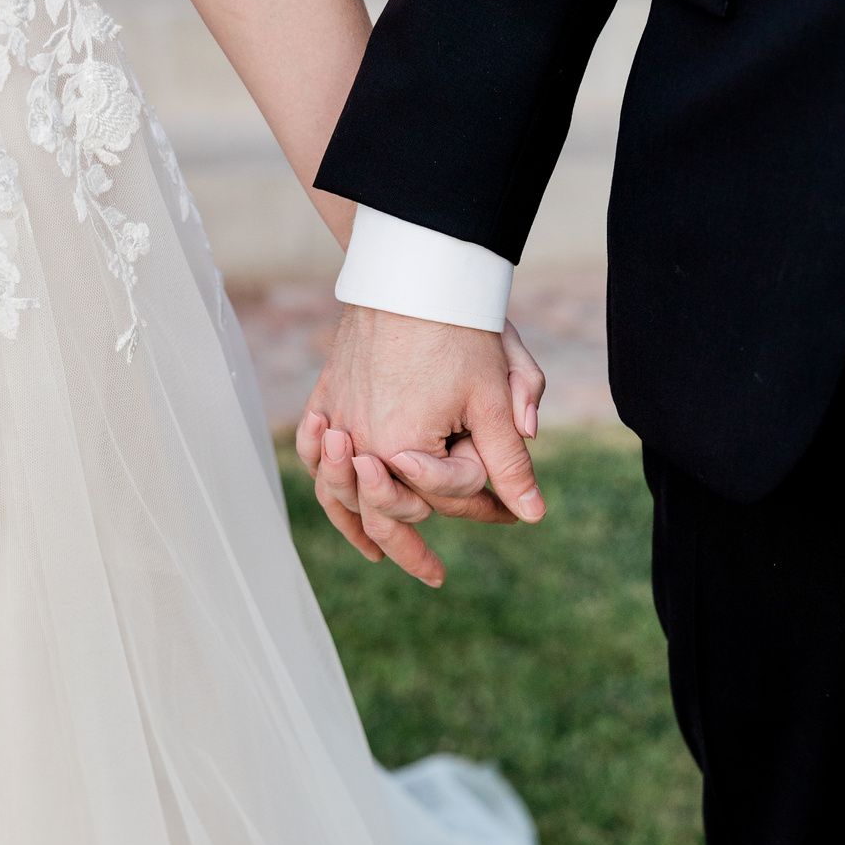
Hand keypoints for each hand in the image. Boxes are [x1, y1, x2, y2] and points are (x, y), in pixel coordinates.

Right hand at [295, 309, 545, 585]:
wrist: (412, 269)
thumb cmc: (461, 330)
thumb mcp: (496, 399)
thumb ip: (511, 462)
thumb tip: (532, 516)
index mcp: (403, 448)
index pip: (443, 497)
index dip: (482, 502)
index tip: (507, 512)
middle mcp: (361, 442)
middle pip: (387, 512)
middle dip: (412, 547)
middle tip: (433, 576)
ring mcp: (337, 419)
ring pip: (340, 494)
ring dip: (362, 528)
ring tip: (382, 558)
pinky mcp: (326, 395)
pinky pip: (311, 454)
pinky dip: (324, 483)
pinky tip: (340, 505)